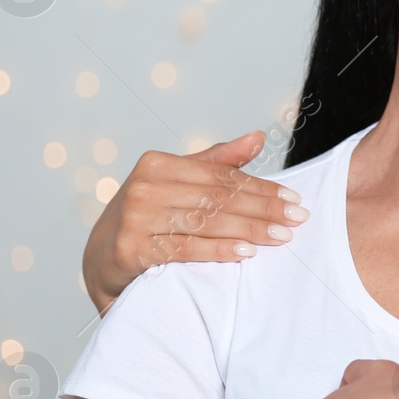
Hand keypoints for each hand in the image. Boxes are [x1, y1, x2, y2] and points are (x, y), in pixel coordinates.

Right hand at [82, 132, 309, 311]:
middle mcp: (144, 187)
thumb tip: (258, 137)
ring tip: (282, 237)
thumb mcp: (176, 184)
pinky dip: (218, 250)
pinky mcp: (131, 250)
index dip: (261, 187)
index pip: (221, 176)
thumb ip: (216, 162)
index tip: (294, 199)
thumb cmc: (147, 218)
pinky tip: (246, 253)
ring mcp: (135, 218)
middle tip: (298, 218)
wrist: (100, 260)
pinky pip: (185, 249)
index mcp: (157, 164)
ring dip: (249, 230)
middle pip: (217, 198)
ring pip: (205, 222)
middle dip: (263, 209)